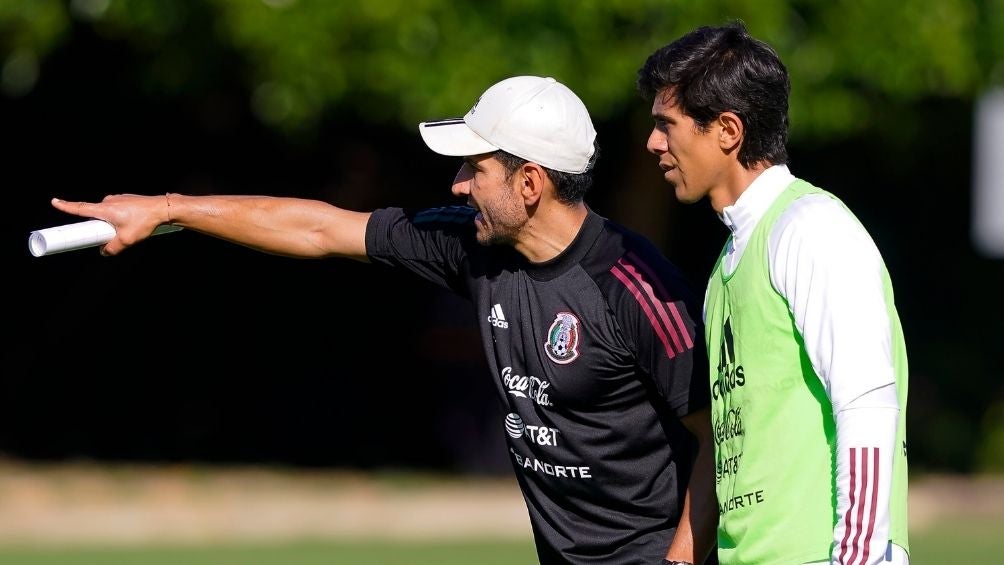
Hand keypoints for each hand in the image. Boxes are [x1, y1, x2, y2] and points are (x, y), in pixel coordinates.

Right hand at [51, 194, 169, 255]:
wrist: (162, 209)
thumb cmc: (145, 222)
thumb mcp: (127, 240)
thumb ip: (112, 248)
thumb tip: (103, 252)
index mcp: (105, 209)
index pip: (80, 208)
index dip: (66, 206)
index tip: (55, 201)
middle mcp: (108, 201)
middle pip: (95, 216)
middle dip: (99, 227)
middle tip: (112, 234)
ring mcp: (117, 199)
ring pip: (107, 215)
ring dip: (112, 224)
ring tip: (129, 229)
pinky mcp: (125, 200)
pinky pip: (116, 211)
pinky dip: (120, 219)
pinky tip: (133, 223)